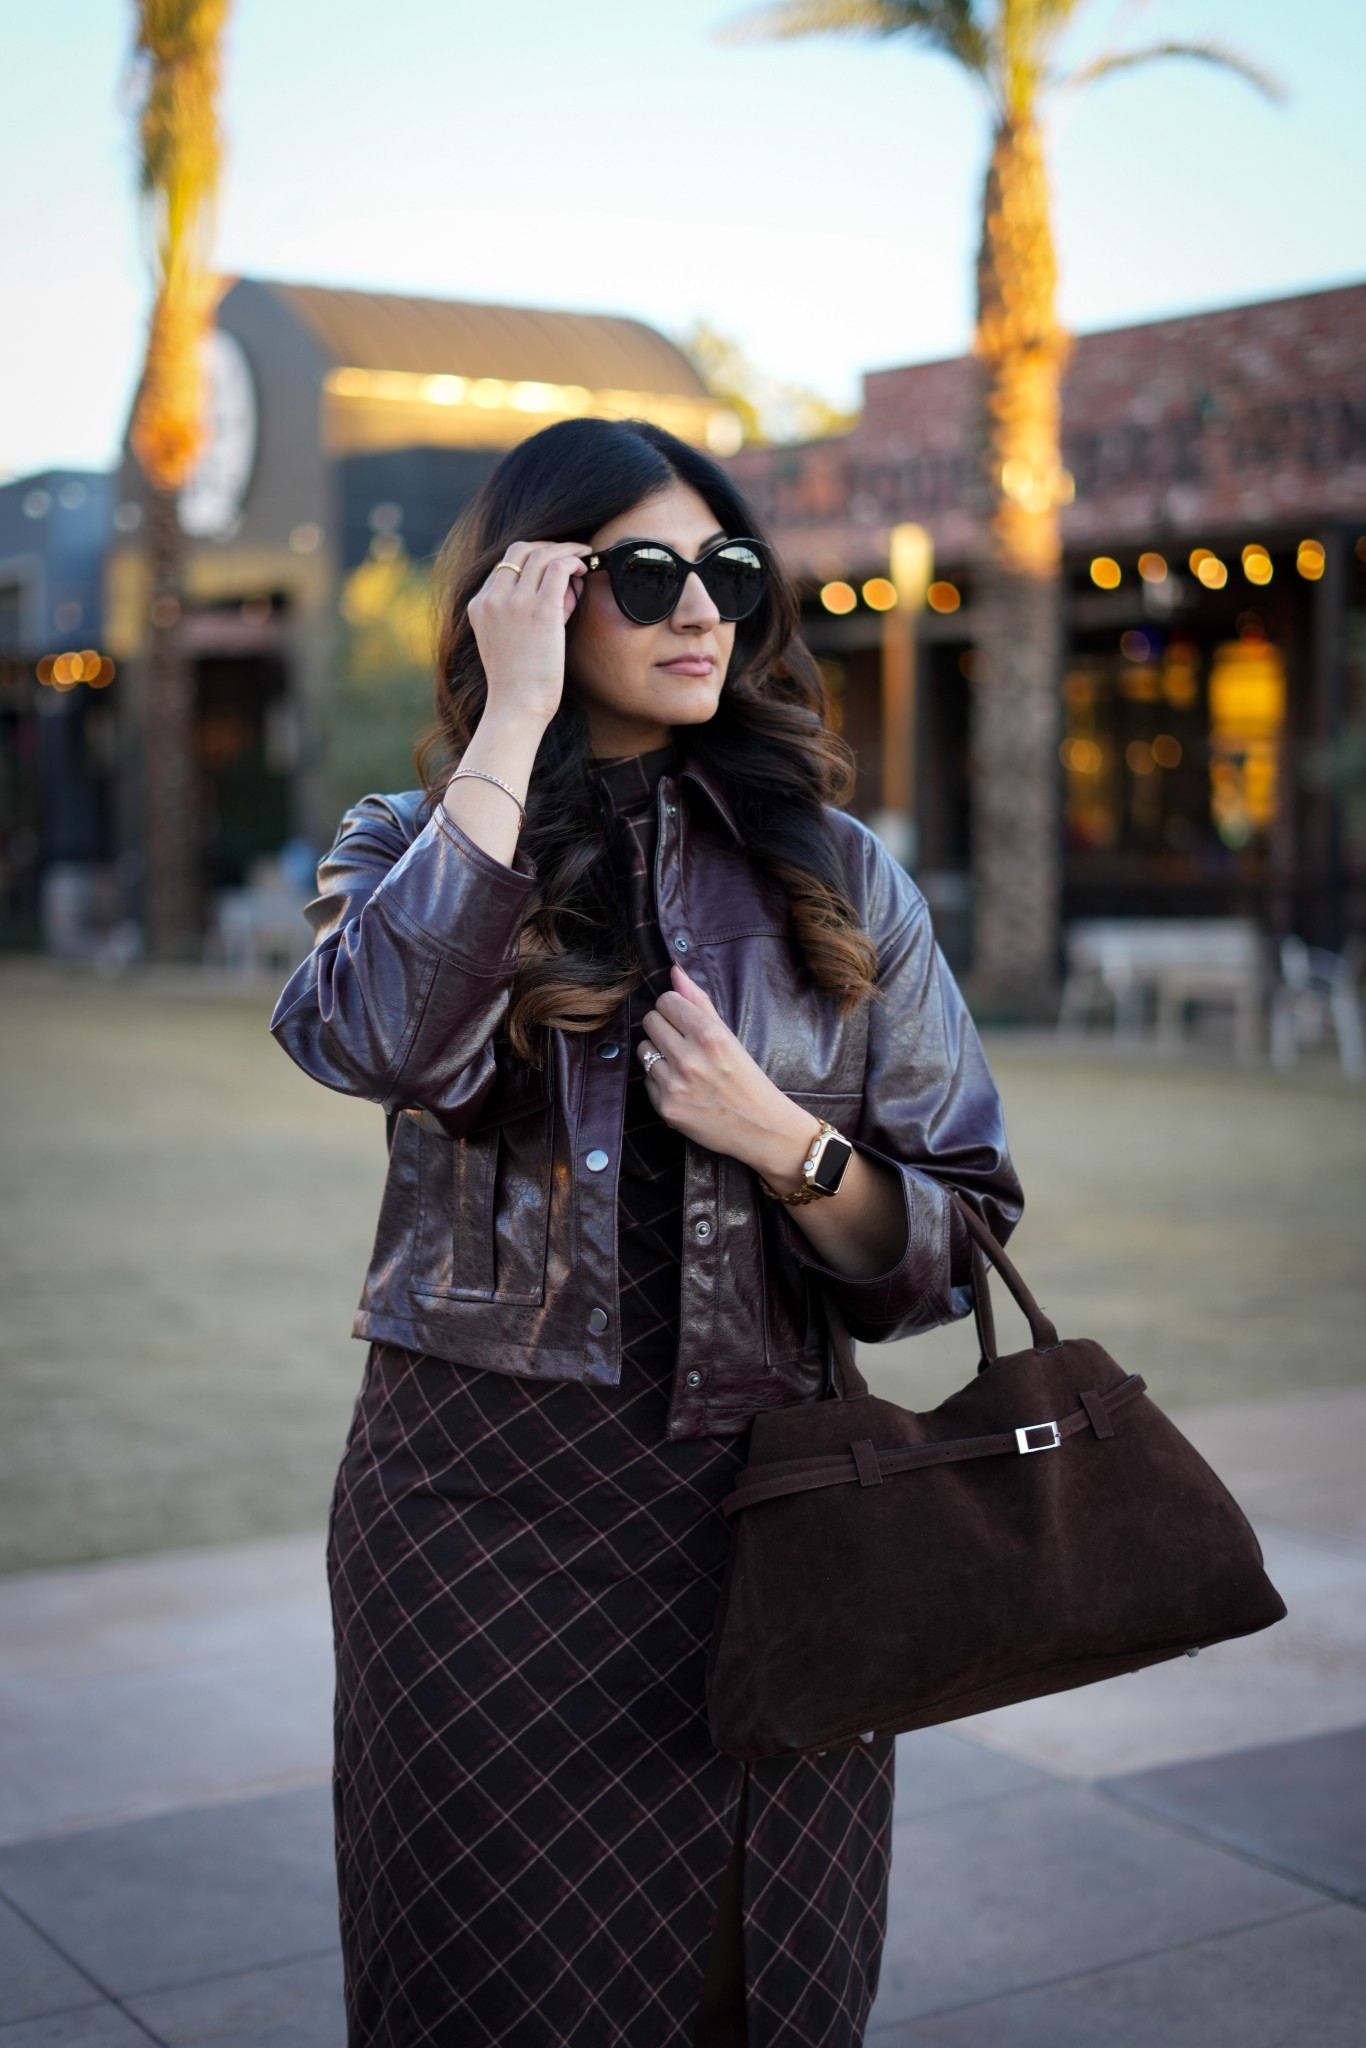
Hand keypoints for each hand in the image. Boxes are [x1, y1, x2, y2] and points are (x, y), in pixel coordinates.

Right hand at [466, 539, 589, 733]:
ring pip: (541, 555)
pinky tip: (583, 567)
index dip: (533, 560)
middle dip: (548, 546)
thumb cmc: (518, 682)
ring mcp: (515, 602)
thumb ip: (530, 610)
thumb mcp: (511, 640)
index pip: (505, 565)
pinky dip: (572, 561)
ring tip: (583, 557)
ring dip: (566, 551)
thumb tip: (566, 585)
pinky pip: (558, 569)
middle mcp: (493, 598)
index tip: (553, 565)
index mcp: (479, 605)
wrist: (516, 706)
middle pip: (520, 550)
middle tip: (571, 553)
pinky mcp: (540, 610)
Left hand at [638, 963, 818, 1188]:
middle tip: (682, 1042)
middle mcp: (689, 1057)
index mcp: (709, 1035)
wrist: (760, 1128)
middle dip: (664, 1027)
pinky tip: (681, 1088)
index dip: (674, 1008)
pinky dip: (660, 1081)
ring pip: (643, 1049)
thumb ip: (699, 1002)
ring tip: (681, 1065)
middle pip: (650, 1021)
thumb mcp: (729, 1037)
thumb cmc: (747, 1079)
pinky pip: (646, 1079)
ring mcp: (675, 1084)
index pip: (666, 1001)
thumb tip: (675, 971)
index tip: (684, 1020)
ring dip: (658, 1053)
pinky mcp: (665, 1106)